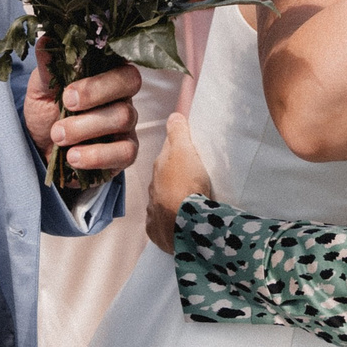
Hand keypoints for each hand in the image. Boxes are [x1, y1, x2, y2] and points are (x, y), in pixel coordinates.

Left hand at [24, 60, 144, 177]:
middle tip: (64, 105)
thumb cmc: (47, 113)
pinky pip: (125, 152)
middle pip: (129, 82)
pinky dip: (96, 155)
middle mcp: (121, 94)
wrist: (42, 150)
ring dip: (85, 128)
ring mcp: (127, 123)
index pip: (118, 58)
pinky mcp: (126, 152)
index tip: (66, 91)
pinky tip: (73, 157)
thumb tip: (45, 37)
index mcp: (104, 71)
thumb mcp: (41, 89)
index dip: (98, 74)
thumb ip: (47, 66)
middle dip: (95, 94)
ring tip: (58, 136)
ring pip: (123, 117)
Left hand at [147, 112, 211, 254]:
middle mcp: (153, 188)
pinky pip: (162, 223)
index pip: (168, 153)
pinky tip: (180, 221)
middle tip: (194, 178)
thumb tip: (173, 115)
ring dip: (172, 199)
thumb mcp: (185, 151)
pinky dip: (170, 220)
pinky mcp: (157, 231)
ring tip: (190, 202)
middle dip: (174, 177)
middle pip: (164, 177)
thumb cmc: (187, 185)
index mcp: (160, 167)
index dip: (179, 151)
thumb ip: (178, 132)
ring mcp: (153, 210)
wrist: (186, 225)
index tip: (191, 153)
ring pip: (162, 200)